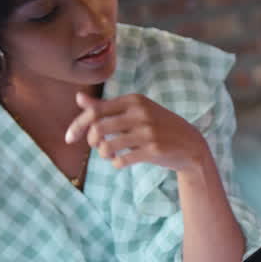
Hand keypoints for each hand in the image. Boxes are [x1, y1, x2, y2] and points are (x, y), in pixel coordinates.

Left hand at [65, 92, 210, 173]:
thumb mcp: (136, 111)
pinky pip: (121, 160)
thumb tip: (78, 97)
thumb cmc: (158, 126)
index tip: (69, 138)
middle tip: (96, 147)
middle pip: (97, 128)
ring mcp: (148, 132)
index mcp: (134, 100)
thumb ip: (106, 106)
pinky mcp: (153, 150)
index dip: (77, 125)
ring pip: (107, 146)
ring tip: (110, 154)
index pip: (94, 111)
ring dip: (103, 154)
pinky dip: (116, 163)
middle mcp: (141, 113)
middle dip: (91, 141)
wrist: (191, 144)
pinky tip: (121, 161)